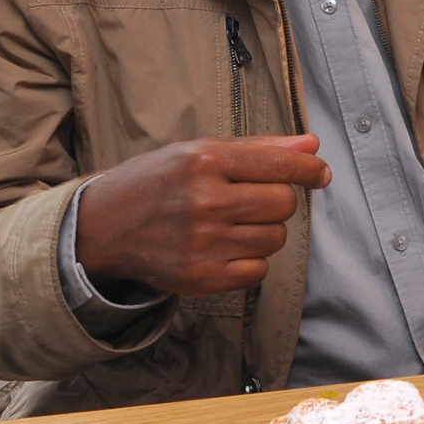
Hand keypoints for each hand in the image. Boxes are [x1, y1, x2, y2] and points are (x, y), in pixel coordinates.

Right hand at [74, 135, 329, 297]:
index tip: (320, 173)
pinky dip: (251, 260)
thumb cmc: (158, 182)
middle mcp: (204, 201)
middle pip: (283, 204)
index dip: (309, 169)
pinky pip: (259, 270)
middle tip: (249, 200)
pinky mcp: (200, 278)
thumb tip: (313, 144)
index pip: (280, 164)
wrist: (103, 227)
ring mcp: (202, 243)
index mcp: (204, 161)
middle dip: (277, 200)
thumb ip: (260, 148)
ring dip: (265, 231)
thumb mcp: (200, 152)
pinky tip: (225, 247)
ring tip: (232, 223)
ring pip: (275, 238)